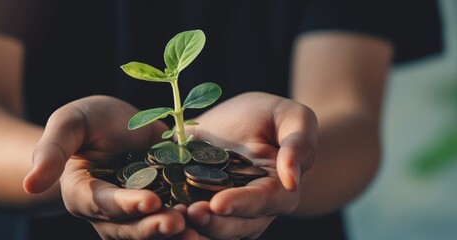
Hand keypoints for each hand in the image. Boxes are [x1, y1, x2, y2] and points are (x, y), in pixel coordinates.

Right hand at [23, 95, 187, 238]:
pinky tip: (211, 220)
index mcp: (82, 194)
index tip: (150, 201)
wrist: (115, 124)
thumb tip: (30, 184)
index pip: (102, 204)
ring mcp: (135, 214)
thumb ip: (51, 150)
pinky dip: (191, 224)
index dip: (125, 205)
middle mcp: (107, 213)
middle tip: (179, 223)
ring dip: (173, 233)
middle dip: (154, 227)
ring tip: (199, 228)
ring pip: (151, 232)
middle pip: (129, 228)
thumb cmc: (86, 120)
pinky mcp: (161, 207)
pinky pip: (172, 221)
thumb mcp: (69, 123)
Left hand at [184, 92, 317, 238]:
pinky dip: (175, 219)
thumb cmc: (273, 116)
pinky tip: (157, 212)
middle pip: (236, 225)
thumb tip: (292, 178)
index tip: (219, 203)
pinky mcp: (197, 203)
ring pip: (212, 229)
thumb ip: (299, 144)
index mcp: (279, 190)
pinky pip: (188, 219)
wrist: (241, 119)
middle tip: (189, 212)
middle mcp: (253, 209)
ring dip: (192, 226)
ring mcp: (224, 210)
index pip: (263, 202)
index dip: (242, 204)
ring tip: (170, 216)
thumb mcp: (293, 117)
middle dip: (213, 222)